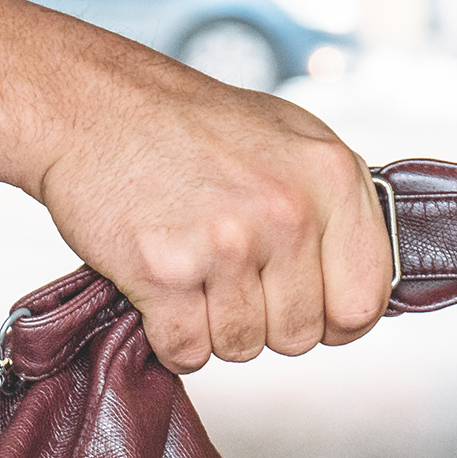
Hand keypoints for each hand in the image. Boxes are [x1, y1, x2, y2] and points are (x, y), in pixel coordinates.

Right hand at [0, 0, 390, 370]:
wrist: (91, 105)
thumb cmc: (187, 124)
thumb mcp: (289, 137)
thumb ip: (336, 207)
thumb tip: (365, 289)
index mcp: (332, 176)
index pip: (365, 302)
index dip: (333, 317)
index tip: (305, 303)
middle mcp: (288, 212)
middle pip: (301, 336)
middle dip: (265, 319)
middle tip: (227, 271)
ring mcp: (227, 244)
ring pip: (243, 348)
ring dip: (212, 325)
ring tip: (192, 267)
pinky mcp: (167, 274)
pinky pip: (187, 352)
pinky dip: (170, 335)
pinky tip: (160, 285)